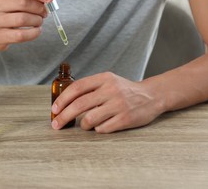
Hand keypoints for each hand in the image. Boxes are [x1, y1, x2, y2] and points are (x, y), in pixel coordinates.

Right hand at [0, 0, 52, 50]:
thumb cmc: (6, 13)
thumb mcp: (12, 0)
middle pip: (23, 3)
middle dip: (39, 8)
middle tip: (44, 12)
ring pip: (23, 19)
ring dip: (37, 20)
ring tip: (39, 21)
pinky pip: (21, 35)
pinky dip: (34, 33)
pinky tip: (36, 31)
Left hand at [51, 72, 165, 132]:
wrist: (152, 96)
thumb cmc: (124, 90)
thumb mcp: (108, 81)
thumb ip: (89, 88)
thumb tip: (64, 100)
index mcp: (104, 78)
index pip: (77, 88)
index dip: (63, 99)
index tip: (54, 109)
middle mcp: (111, 90)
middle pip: (79, 105)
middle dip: (64, 116)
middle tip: (56, 124)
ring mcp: (119, 105)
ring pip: (89, 119)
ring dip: (82, 124)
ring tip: (84, 124)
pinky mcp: (125, 119)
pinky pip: (102, 128)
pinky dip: (97, 129)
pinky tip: (100, 125)